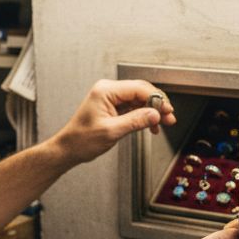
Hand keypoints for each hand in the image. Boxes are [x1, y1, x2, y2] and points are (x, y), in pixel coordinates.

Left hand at [52, 79, 177, 165]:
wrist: (69, 149)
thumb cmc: (82, 140)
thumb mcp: (111, 131)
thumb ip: (135, 121)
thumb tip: (155, 114)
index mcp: (105, 91)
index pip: (138, 88)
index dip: (156, 99)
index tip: (167, 110)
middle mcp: (109, 91)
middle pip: (141, 91)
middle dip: (157, 104)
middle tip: (169, 117)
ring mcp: (111, 98)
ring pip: (140, 99)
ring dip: (153, 111)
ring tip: (164, 122)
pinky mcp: (113, 107)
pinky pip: (134, 107)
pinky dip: (144, 115)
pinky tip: (152, 125)